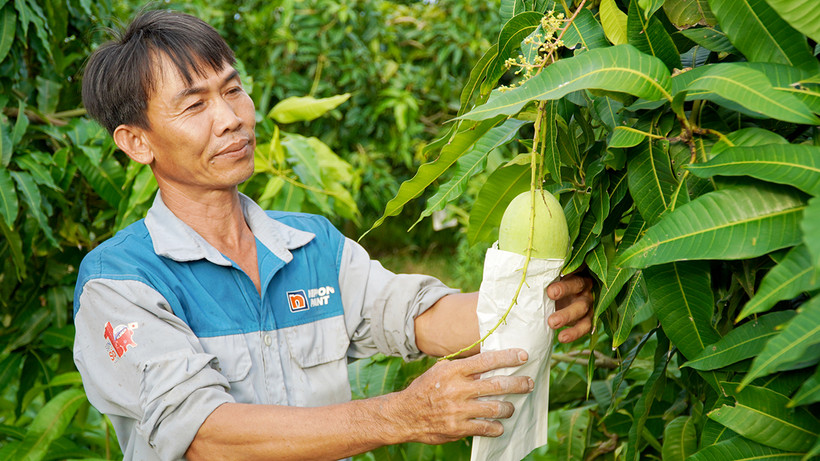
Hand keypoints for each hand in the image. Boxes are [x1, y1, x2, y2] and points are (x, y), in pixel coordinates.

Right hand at [389, 349, 533, 444]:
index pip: (486, 360)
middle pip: (497, 385)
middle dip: (517, 384)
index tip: (523, 355)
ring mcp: (458, 410)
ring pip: (495, 408)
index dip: (508, 357)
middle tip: (528, 383)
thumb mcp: (440, 371)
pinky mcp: (457, 428)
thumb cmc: (426, 389)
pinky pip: (485, 428)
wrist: (405, 414)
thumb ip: (463, 367)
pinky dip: (496, 427)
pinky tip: (499, 425)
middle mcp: (457, 389)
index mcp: (453, 371)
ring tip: (511, 407)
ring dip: (508, 407)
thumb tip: (488, 361)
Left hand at [546, 272, 593, 342]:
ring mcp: (588, 302)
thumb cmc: (552, 286)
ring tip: (552, 323)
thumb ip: (543, 275)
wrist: (561, 302)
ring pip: (582, 307)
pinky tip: (562, 338)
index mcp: (575, 271)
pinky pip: (585, 326)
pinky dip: (574, 333)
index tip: (556, 271)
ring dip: (567, 315)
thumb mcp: (550, 278)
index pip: (574, 266)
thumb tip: (522, 272)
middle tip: (551, 293)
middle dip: (564, 289)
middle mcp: (584, 285)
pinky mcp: (588, 318)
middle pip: (578, 284)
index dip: (567, 268)